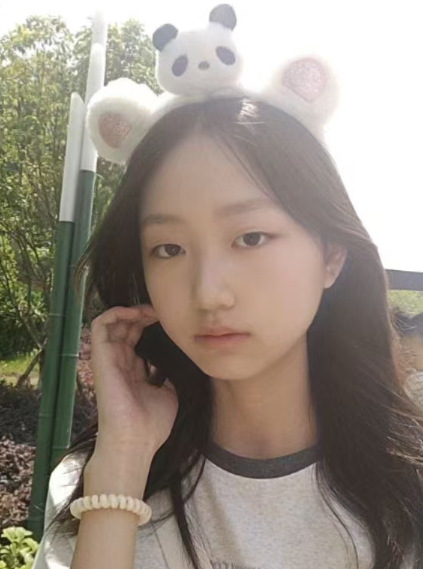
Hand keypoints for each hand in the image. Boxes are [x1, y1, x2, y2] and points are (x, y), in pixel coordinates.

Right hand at [90, 305, 178, 455]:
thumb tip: (169, 367)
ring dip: (129, 311)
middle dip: (141, 315)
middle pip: (125, 329)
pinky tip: (135, 312)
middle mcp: (118, 363)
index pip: (135, 340)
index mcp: (132, 372)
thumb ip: (165, 378)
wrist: (136, 441)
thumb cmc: (151, 424)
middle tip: (160, 312)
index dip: (148, 325)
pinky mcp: (100, 357)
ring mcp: (108, 360)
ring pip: (111, 324)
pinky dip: (115, 313)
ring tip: (149, 310)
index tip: (167, 320)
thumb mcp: (168, 395)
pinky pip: (99, 326)